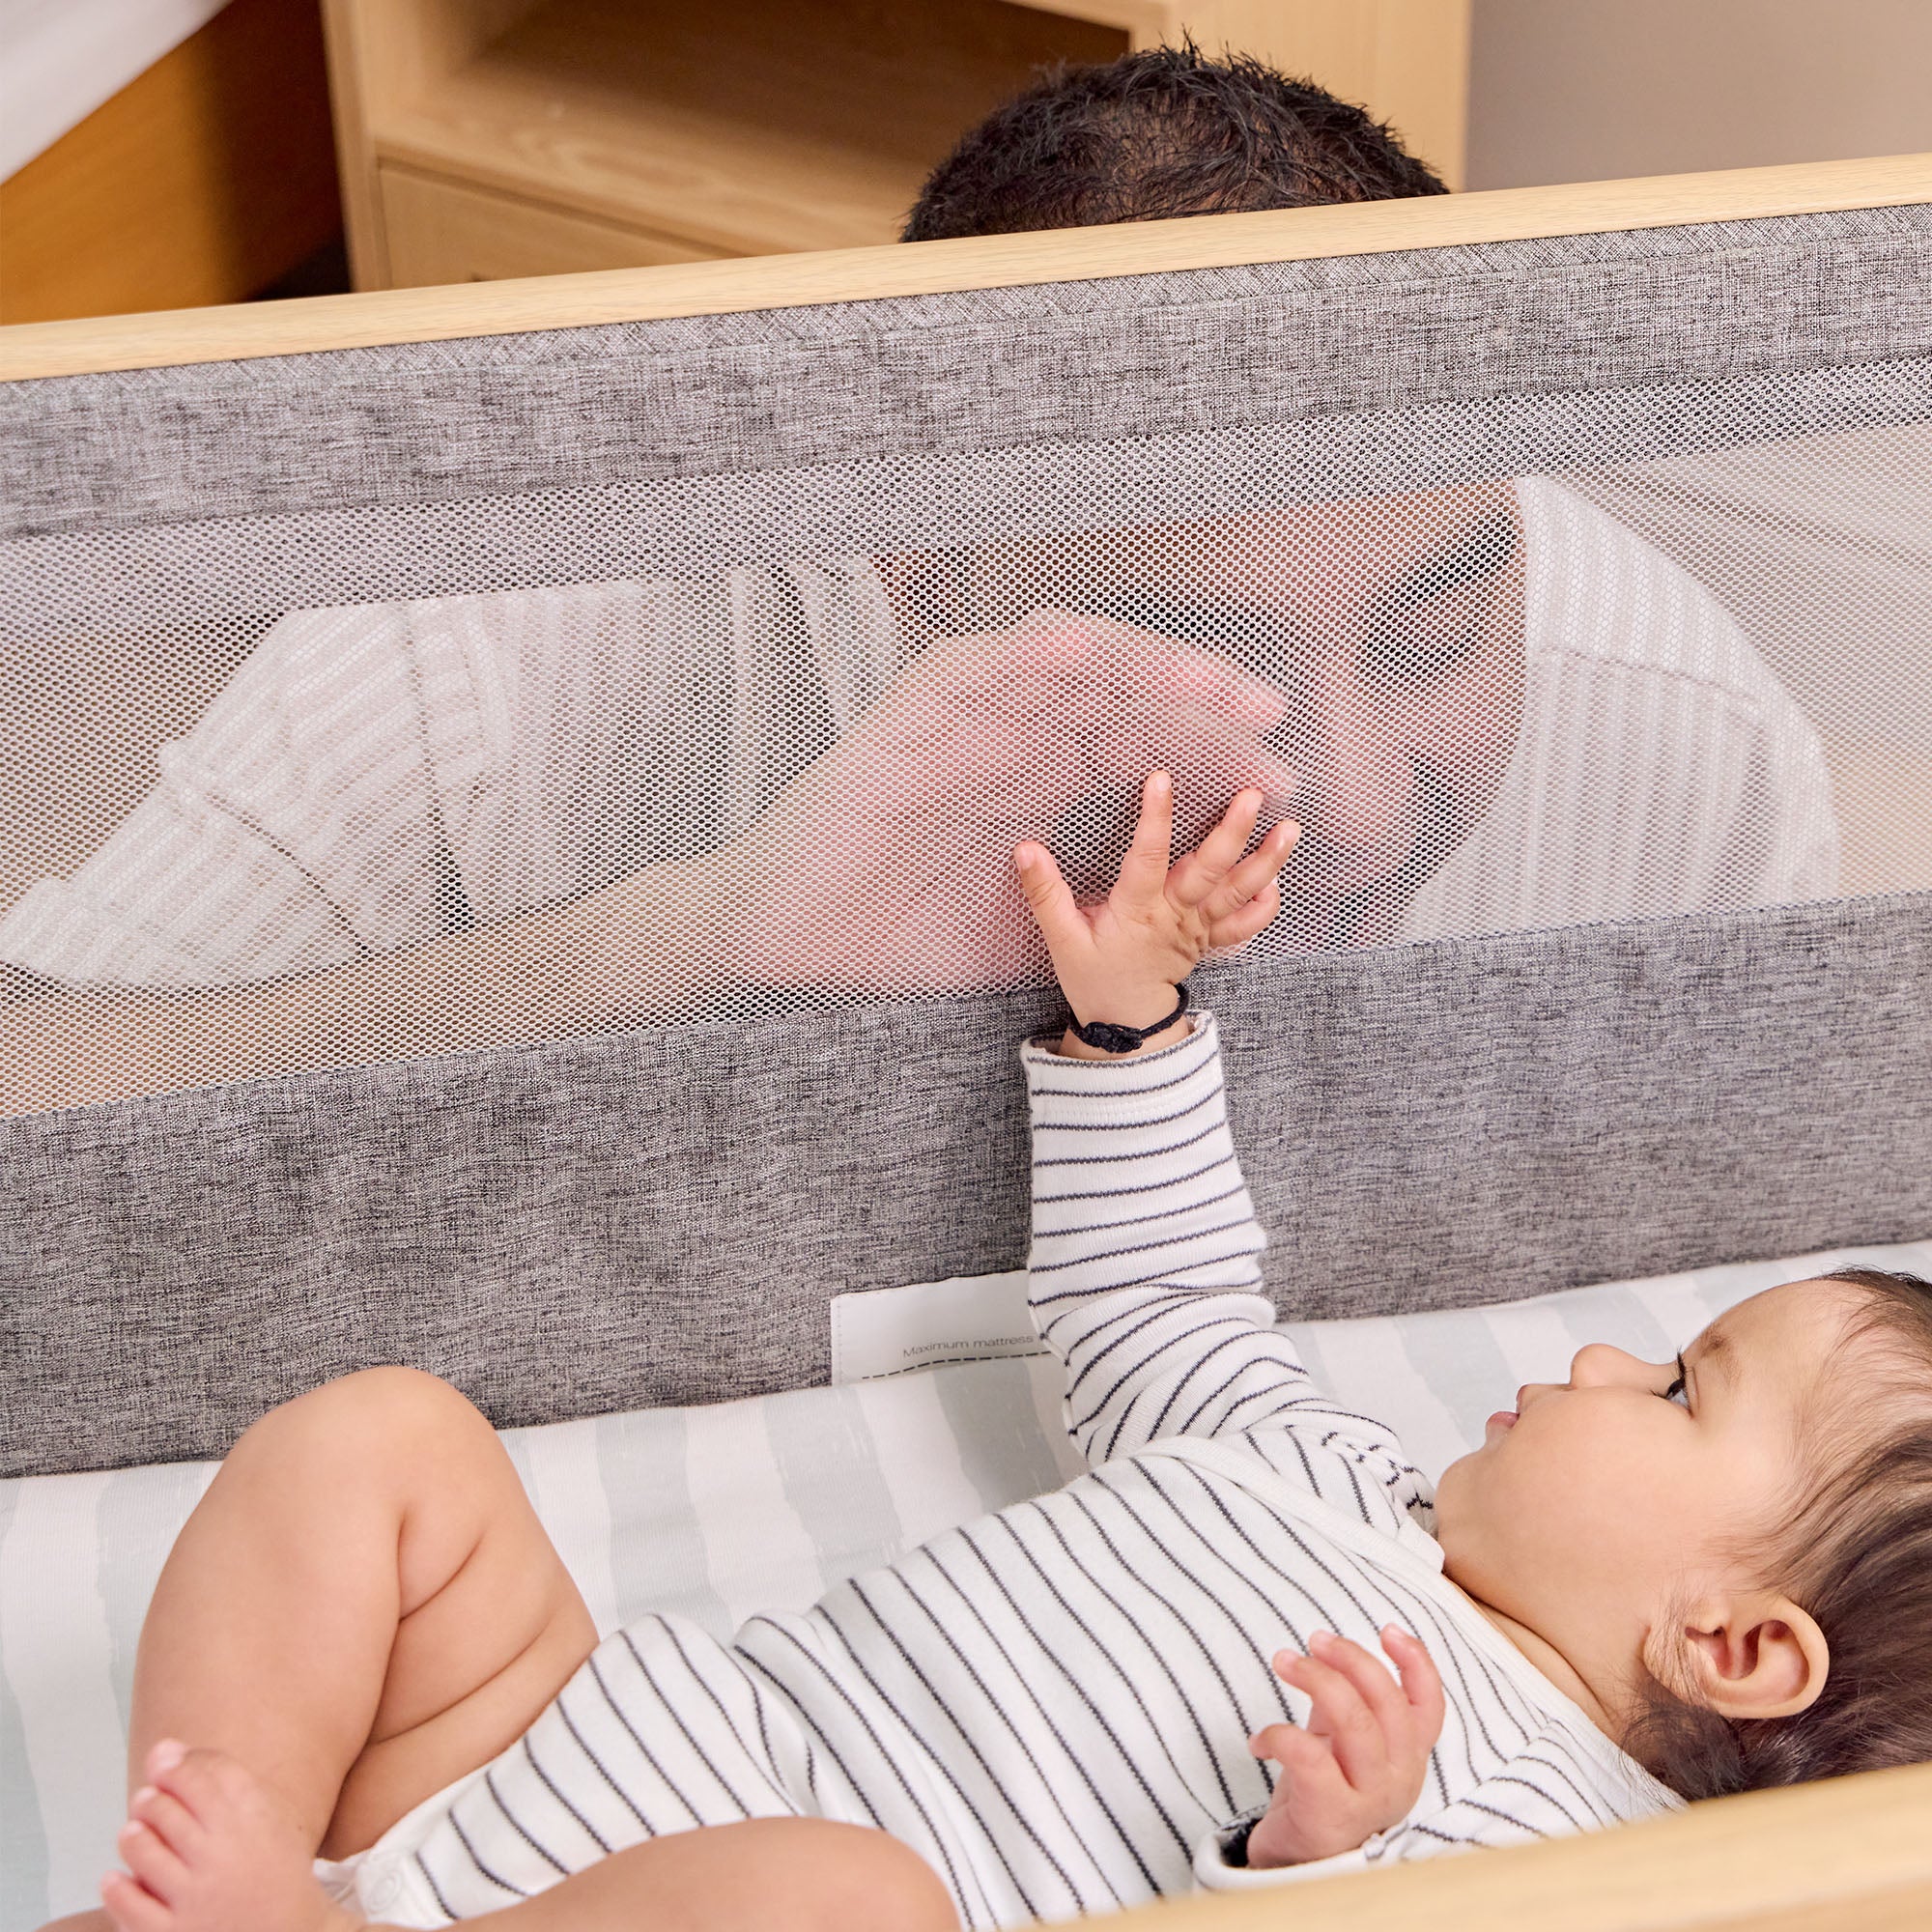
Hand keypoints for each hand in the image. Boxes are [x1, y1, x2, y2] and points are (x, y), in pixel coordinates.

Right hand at [716, 611, 1295, 993]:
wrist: (794, 940)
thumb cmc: (900, 934)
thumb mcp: (1031, 926)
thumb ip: (1099, 898)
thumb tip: (1195, 898)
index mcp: (1044, 782)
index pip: (1146, 744)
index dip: (1215, 750)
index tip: (1281, 773)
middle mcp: (1015, 738)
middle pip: (1123, 693)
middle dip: (1201, 702)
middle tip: (1268, 718)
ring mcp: (966, 720)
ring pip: (1066, 665)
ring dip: (1139, 666)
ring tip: (1209, 684)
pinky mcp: (911, 717)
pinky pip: (978, 667)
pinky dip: (1029, 654)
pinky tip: (1084, 654)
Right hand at [1014, 771, 1298, 1055]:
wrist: (1125, 1024)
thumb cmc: (1094, 977)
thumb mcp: (1062, 940)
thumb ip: (1045, 893)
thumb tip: (1025, 849)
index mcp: (1138, 912)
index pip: (1147, 858)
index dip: (1155, 819)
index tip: (1162, 780)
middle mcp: (1175, 916)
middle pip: (1208, 871)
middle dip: (1232, 833)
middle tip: (1251, 796)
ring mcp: (1198, 928)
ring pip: (1238, 894)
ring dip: (1266, 862)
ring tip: (1289, 830)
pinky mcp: (1210, 940)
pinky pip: (1245, 925)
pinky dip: (1264, 904)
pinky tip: (1277, 878)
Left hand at [1244, 1627, 1445, 1868]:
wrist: (1298, 1864)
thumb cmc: (1322, 1793)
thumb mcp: (1341, 1742)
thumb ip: (1346, 1700)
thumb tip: (1332, 1650)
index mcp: (1408, 1757)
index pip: (1429, 1707)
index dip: (1416, 1663)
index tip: (1387, 1630)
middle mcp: (1398, 1779)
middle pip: (1389, 1703)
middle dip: (1350, 1658)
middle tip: (1313, 1640)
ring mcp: (1369, 1799)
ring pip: (1355, 1722)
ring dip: (1315, 1679)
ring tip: (1283, 1661)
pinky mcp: (1331, 1814)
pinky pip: (1310, 1756)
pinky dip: (1278, 1734)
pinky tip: (1259, 1740)